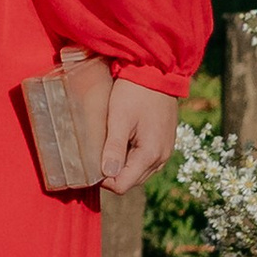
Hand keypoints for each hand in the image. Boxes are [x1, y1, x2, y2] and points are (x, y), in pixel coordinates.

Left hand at [101, 79, 179, 197]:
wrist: (158, 71)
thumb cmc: (136, 92)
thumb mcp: (120, 117)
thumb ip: (113, 147)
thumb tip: (106, 174)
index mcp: (150, 154)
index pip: (123, 185)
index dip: (104, 180)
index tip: (90, 163)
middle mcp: (161, 158)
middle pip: (131, 181)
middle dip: (113, 173)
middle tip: (96, 154)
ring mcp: (165, 151)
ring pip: (139, 172)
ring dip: (123, 166)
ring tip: (108, 146)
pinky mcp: (165, 143)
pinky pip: (147, 160)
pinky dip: (133, 157)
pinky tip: (123, 141)